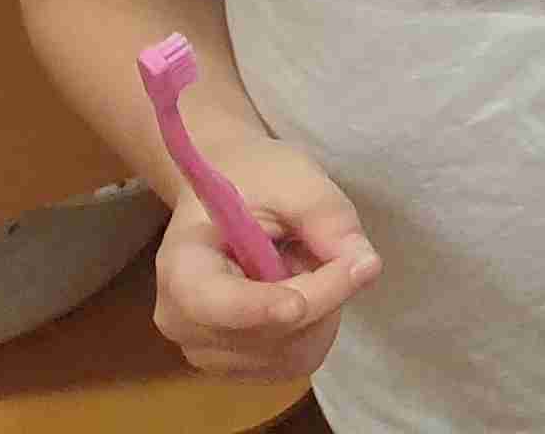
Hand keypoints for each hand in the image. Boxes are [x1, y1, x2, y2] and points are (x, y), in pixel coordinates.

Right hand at [152, 132, 378, 380]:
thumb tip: (363, 264)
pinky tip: (307, 291)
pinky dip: (317, 330)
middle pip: (263, 336)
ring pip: (287, 356)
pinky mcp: (235, 365)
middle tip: (344, 253)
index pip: (213, 303)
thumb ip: (327, 215)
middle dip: (319, 298)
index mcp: (181, 266)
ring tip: (309, 265)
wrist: (226, 196)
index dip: (257, 308)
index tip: (298, 303)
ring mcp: (205, 351)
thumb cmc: (254, 179)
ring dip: (322, 314)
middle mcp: (182, 322)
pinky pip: (293, 363)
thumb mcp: (294, 178)